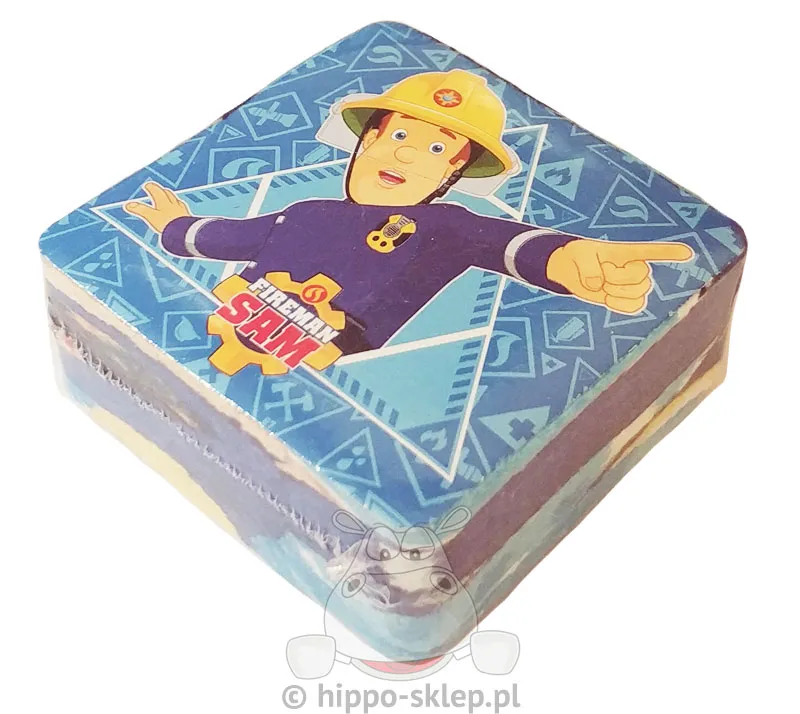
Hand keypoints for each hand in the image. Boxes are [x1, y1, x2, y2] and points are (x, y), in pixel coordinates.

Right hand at [124, 181, 190, 233]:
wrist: (187, 235)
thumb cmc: (170, 225)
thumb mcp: (151, 217)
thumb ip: (140, 210)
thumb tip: (128, 205)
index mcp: (164, 201)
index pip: (156, 190)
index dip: (151, 187)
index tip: (147, 185)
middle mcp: (174, 204)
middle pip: (168, 194)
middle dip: (162, 191)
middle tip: (158, 190)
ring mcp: (183, 212)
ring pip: (177, 201)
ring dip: (172, 199)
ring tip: (170, 199)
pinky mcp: (189, 220)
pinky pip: (184, 211)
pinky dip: (180, 209)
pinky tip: (181, 213)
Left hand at [546, 238, 693, 313]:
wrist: (570, 271)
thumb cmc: (577, 256)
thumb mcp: (577, 254)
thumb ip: (587, 268)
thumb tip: (598, 286)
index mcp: (626, 251)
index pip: (652, 251)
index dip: (669, 252)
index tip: (688, 253)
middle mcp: (635, 267)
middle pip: (642, 277)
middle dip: (616, 278)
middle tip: (601, 271)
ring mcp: (632, 284)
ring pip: (639, 294)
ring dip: (615, 292)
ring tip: (602, 283)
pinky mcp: (627, 299)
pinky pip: (635, 307)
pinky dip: (619, 305)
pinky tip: (608, 298)